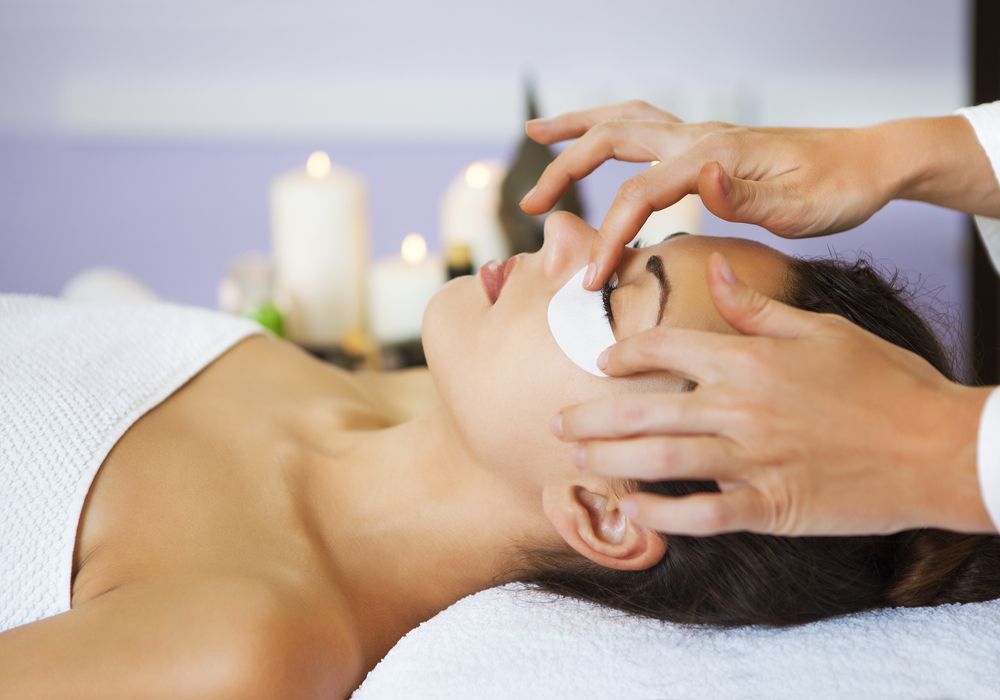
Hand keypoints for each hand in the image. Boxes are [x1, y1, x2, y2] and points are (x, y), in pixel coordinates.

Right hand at [521, 100, 991, 290]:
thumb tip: (699, 177)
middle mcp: (698, 137)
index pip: (639, 194)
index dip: (608, 237)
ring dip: (577, 130)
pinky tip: (596, 139)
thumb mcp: (798, 208)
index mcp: (712, 154)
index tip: (590, 280)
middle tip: (528, 205)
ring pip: (624, 121)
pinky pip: (644, 128)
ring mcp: (699, 135)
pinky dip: (609, 129)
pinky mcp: (705, 143)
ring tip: (538, 138)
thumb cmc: (834, 192)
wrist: (865, 165)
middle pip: (612, 141)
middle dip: (565, 172)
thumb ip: (742, 194)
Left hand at [553, 253, 995, 536]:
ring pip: (658, 460)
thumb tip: (714, 269)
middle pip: (642, 409)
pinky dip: (659, 514)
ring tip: (575, 459)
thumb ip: (757, 306)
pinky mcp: (768, 505)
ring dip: (607, 460)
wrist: (940, 448)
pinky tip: (630, 509)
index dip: (622, 353)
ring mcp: (751, 459)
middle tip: (556, 421)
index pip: (662, 348)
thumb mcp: (823, 328)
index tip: (603, 363)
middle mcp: (739, 406)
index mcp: (749, 358)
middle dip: (590, 415)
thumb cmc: (886, 382)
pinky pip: (698, 513)